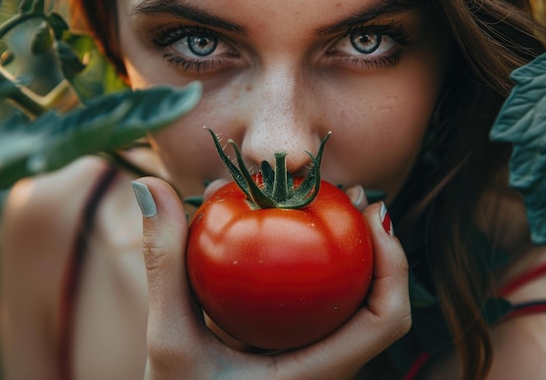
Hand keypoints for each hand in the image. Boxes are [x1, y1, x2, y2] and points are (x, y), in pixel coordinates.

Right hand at [132, 177, 410, 379]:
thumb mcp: (167, 340)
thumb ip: (164, 264)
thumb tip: (150, 185)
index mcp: (320, 374)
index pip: (387, 321)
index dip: (395, 264)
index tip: (373, 213)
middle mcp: (330, 368)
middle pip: (380, 304)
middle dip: (375, 245)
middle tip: (348, 194)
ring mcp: (317, 361)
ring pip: (353, 304)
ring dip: (350, 252)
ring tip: (325, 203)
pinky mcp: (299, 355)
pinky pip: (323, 308)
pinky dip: (316, 268)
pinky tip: (287, 237)